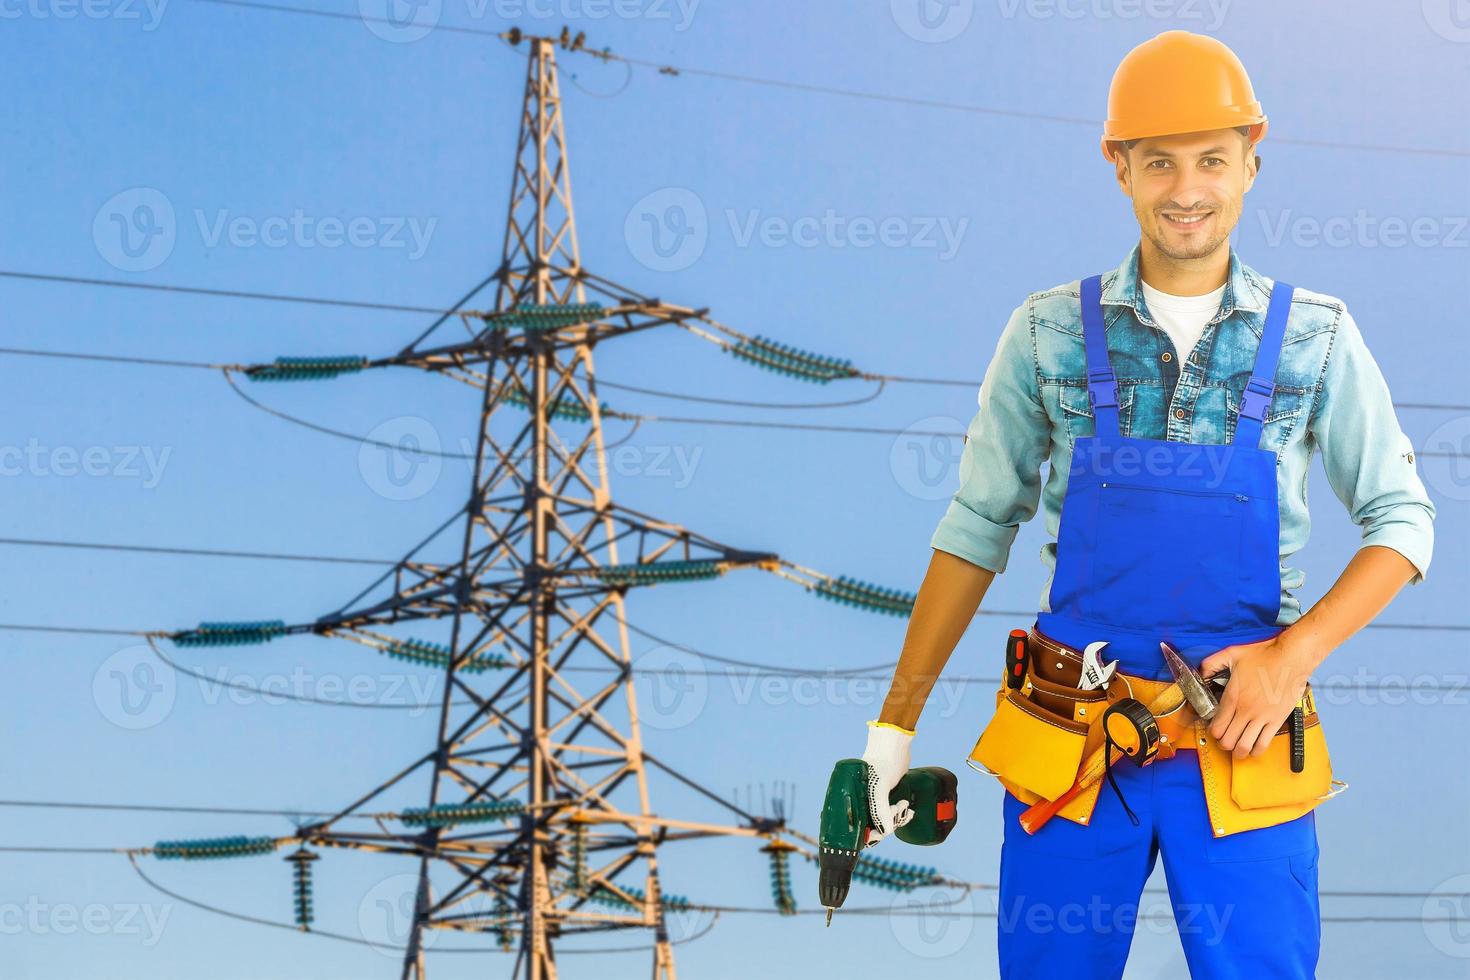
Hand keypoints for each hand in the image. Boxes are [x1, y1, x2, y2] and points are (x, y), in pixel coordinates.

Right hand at [859, 721, 914, 846]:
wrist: (895, 742)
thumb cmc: (883, 760)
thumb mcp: (879, 785)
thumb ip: (880, 808)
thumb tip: (886, 832)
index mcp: (853, 798)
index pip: (855, 826)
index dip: (866, 835)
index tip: (878, 834)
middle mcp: (861, 798)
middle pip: (871, 825)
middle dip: (885, 825)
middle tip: (896, 811)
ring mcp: (874, 797)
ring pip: (883, 820)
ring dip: (896, 818)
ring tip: (904, 806)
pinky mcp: (886, 794)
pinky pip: (891, 812)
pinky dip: (900, 814)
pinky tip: (908, 811)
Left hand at [1199, 633, 1316, 758]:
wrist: (1291, 658)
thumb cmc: (1264, 655)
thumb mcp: (1231, 654)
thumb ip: (1212, 663)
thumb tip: (1201, 673)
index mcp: (1232, 697)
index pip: (1216, 727)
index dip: (1213, 733)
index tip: (1215, 730)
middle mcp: (1245, 710)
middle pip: (1227, 740)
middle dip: (1223, 744)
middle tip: (1224, 741)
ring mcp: (1262, 717)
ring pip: (1244, 746)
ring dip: (1238, 752)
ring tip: (1237, 750)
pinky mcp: (1277, 720)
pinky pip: (1264, 744)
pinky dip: (1256, 751)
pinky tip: (1253, 749)